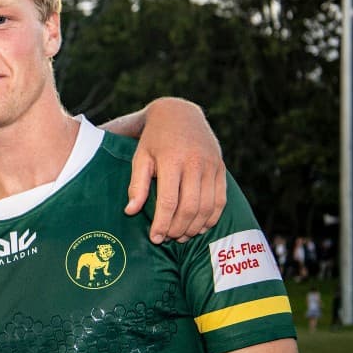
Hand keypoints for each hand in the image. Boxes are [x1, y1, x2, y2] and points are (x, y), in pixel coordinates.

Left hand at [125, 98, 226, 242]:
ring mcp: (211, 166)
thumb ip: (137, 185)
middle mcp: (195, 163)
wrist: (180, 114)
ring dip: (195, 227)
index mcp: (171, 160)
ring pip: (207, 207)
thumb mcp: (140, 157)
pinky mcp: (221, 168)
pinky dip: (212, 217)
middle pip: (190, 207)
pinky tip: (200, 226)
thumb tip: (130, 211)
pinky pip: (221, 200)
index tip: (155, 238)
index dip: (162, 224)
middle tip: (168, 238)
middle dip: (179, 228)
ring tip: (182, 236)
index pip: (169, 201)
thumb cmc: (154, 139)